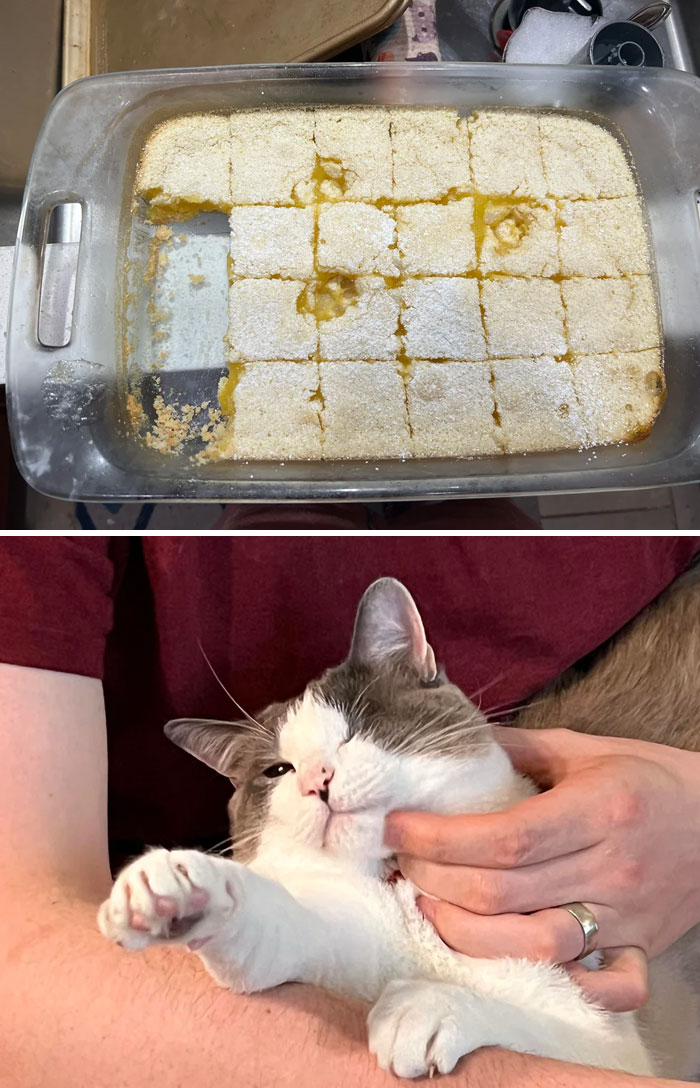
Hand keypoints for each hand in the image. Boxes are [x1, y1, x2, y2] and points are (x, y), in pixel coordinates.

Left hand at [385, 727, 699, 1011]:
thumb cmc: (650, 777)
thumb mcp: (587, 748)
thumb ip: (519, 749)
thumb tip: (455, 749)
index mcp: (598, 809)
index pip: (503, 838)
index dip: (439, 838)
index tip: (397, 828)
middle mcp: (612, 868)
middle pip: (505, 892)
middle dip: (435, 878)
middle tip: (403, 861)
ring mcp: (628, 917)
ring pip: (536, 945)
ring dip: (468, 932)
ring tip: (430, 905)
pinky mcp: (641, 950)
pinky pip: (605, 989)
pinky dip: (558, 984)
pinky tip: (511, 962)